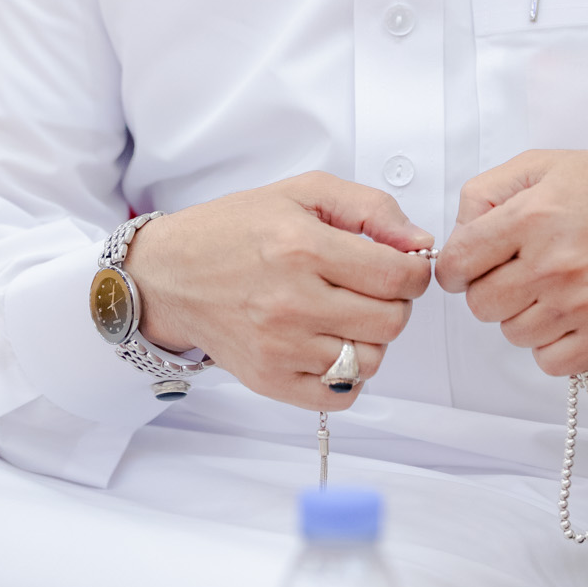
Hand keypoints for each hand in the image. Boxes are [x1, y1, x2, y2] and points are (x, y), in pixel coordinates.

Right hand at [129, 173, 432, 410]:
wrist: (169, 274)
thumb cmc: (234, 230)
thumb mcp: (302, 192)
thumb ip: (370, 209)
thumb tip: (419, 242)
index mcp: (303, 248)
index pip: (399, 277)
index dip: (415, 270)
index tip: (402, 265)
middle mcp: (292, 302)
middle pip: (392, 321)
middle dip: (394, 302)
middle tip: (370, 287)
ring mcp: (280, 348)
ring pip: (371, 360)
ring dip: (369, 337)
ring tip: (343, 313)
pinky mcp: (270, 380)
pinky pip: (341, 394)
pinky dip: (347, 373)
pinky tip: (328, 343)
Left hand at [434, 150, 587, 375]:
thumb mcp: (543, 165)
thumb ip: (487, 193)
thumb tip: (459, 232)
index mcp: (532, 216)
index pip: (458, 262)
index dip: (455, 267)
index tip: (467, 266)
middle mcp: (554, 263)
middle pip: (480, 305)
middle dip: (489, 289)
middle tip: (516, 272)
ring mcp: (582, 303)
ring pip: (513, 334)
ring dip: (523, 315)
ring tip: (551, 288)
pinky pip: (551, 362)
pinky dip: (552, 345)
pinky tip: (566, 316)